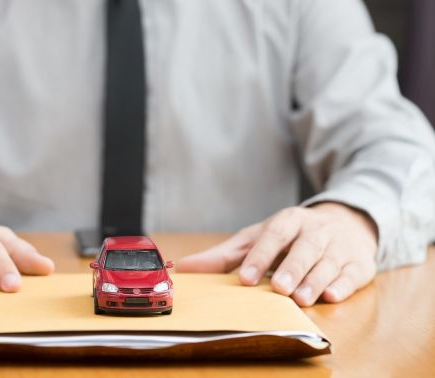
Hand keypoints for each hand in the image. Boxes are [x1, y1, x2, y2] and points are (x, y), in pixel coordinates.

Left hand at [176, 203, 377, 305]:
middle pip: (305, 248)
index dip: (259, 255)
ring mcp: (340, 247)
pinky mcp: (359, 264)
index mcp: (289, 221)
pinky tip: (333, 296)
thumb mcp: (257, 239)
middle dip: (292, 268)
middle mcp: (316, 231)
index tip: (245, 277)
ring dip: (315, 281)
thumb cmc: (291, 237)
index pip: (273, 235)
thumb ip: (223, 256)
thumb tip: (183, 268)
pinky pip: (352, 274)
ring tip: (301, 299)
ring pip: (328, 263)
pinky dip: (343, 285)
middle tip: (278, 288)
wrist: (345, 223)